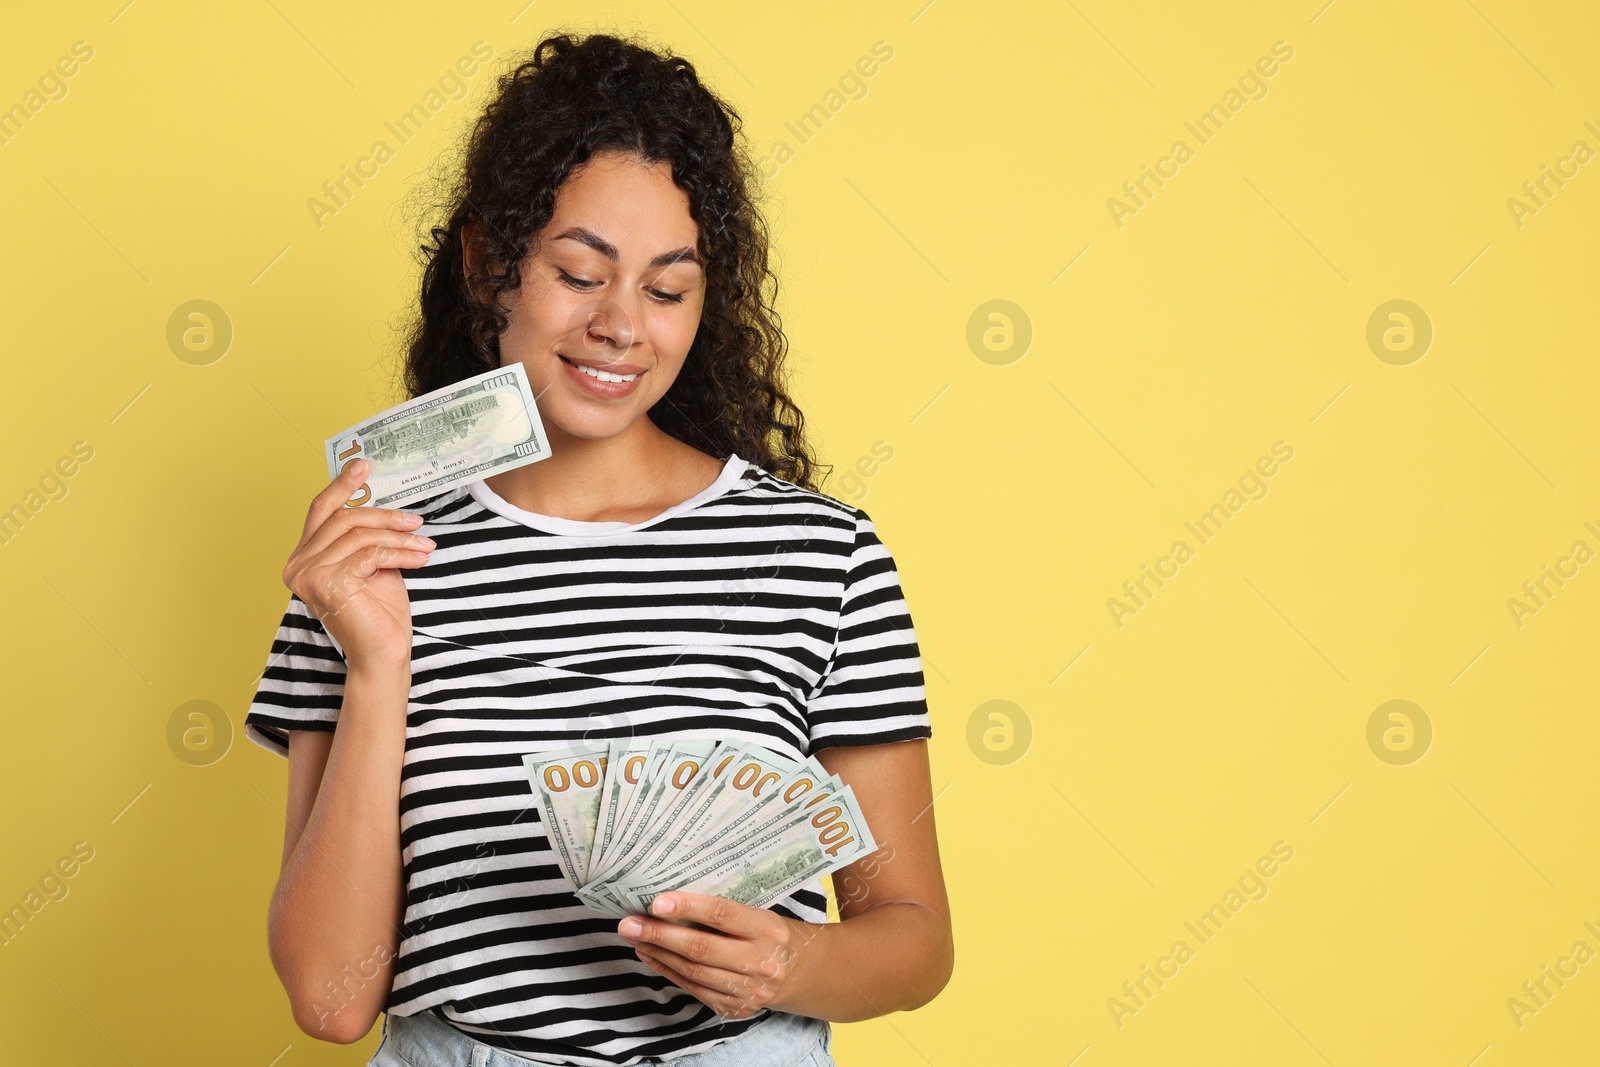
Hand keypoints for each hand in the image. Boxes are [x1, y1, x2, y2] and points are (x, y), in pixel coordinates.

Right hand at [282, 459, 434, 668]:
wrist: (384, 653)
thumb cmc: (380, 612)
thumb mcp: (373, 564)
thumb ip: (366, 537)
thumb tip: (382, 503)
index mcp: (303, 557)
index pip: (321, 511)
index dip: (342, 485)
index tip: (364, 464)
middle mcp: (297, 565)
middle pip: (343, 519)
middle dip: (385, 516)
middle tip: (417, 519)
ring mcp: (308, 575)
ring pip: (360, 535)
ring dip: (399, 538)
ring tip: (426, 546)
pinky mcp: (327, 584)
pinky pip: (370, 554)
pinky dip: (399, 554)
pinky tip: (418, 560)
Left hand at [617, 893, 813, 1019]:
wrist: (808, 974)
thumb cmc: (776, 934)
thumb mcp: (763, 914)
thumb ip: (727, 912)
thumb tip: (675, 899)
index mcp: (768, 929)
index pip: (723, 915)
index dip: (688, 907)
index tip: (657, 900)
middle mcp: (760, 962)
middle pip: (701, 948)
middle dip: (660, 935)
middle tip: (629, 923)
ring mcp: (749, 990)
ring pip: (694, 972)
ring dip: (659, 954)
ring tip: (634, 938)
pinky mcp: (738, 1008)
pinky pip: (696, 990)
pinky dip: (670, 973)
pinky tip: (653, 957)